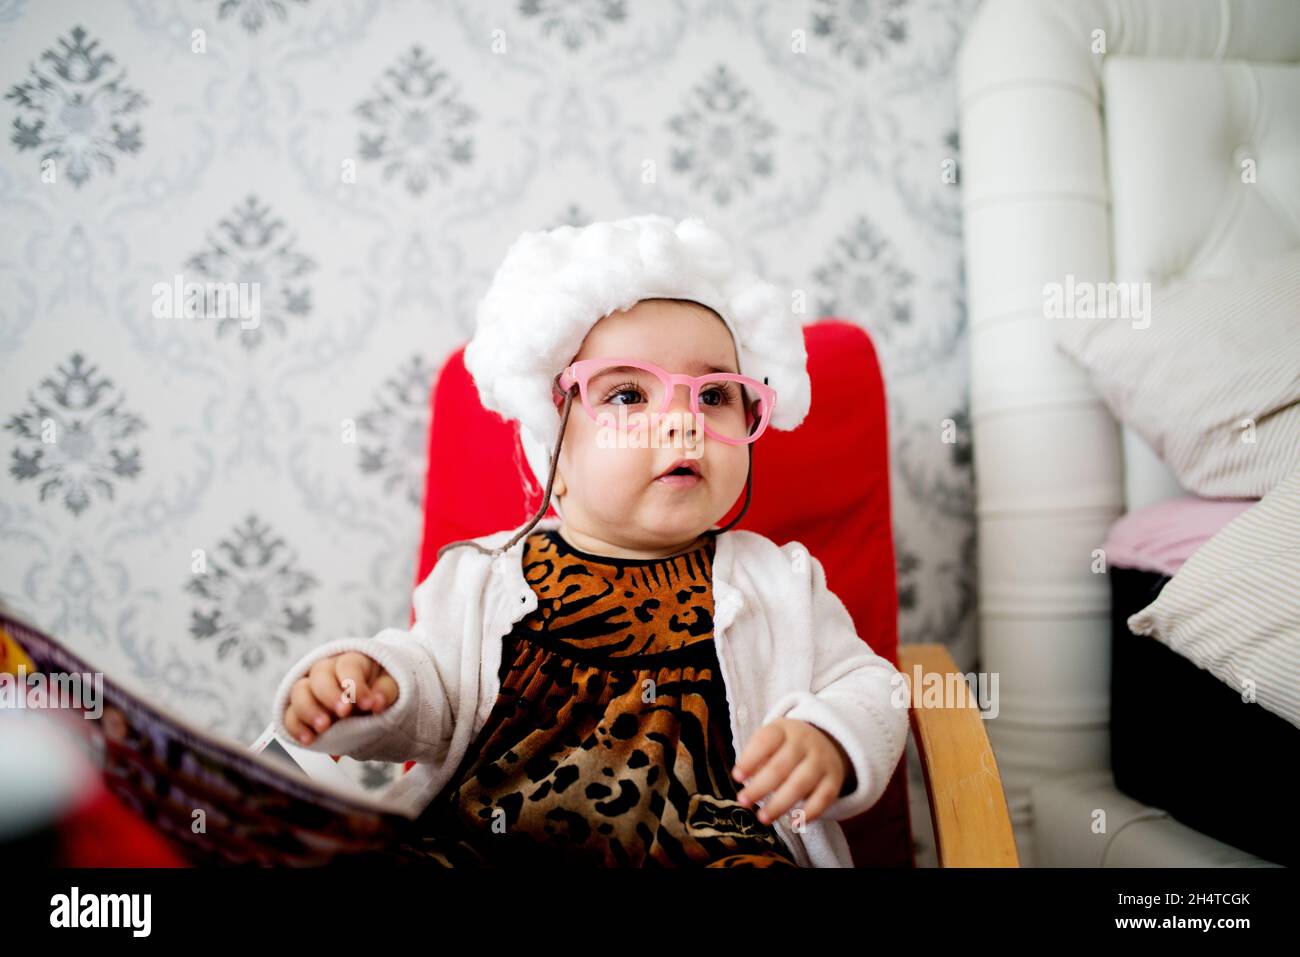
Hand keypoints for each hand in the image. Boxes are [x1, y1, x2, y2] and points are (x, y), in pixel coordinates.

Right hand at [282, 651, 397, 745]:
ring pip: (298, 692)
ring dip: (309, 710)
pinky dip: (296, 728)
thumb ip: (385, 692)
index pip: (348, 666)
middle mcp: (325, 671)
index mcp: (350, 661)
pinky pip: (289, 715)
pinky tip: (308, 740)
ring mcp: (309, 690)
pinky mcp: (298, 710)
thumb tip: (378, 702)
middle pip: (319, 676)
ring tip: (323, 728)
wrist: (364, 705)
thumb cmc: (377, 691)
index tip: (369, 705)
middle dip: (330, 695)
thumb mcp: (388, 687)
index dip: (356, 685)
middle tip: (344, 713)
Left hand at [731, 718, 854, 825]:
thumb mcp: (771, 741)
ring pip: (801, 784)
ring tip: (763, 817)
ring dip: (780, 804)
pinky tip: (794, 823)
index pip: (766, 741)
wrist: (826, 740)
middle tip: (744, 801)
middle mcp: (804, 743)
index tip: (736, 776)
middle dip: (760, 787)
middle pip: (781, 766)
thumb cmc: (786, 745)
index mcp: (783, 730)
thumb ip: (756, 757)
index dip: (750, 759)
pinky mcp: (833, 780)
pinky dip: (809, 813)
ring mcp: (821, 761)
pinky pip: (824, 798)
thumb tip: (742, 779)